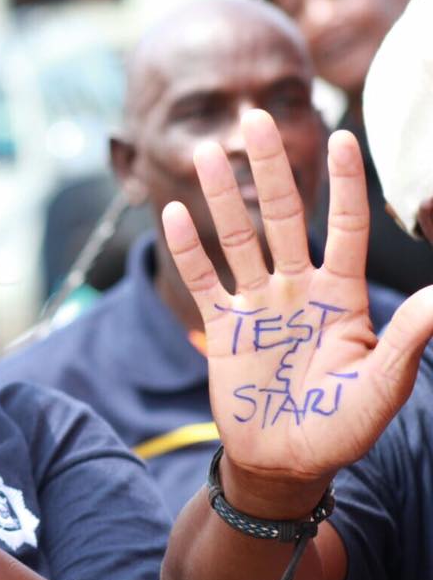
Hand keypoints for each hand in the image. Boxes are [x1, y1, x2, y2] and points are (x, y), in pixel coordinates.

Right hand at [162, 110, 432, 507]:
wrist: (285, 460)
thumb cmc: (340, 426)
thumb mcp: (382, 387)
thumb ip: (408, 339)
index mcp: (342, 296)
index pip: (346, 227)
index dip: (345, 184)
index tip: (342, 137)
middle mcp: (297, 288)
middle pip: (283, 217)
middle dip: (272, 169)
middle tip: (254, 119)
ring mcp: (258, 304)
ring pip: (238, 239)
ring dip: (223, 197)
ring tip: (209, 153)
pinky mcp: (223, 327)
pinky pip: (202, 281)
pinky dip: (187, 251)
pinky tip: (172, 216)